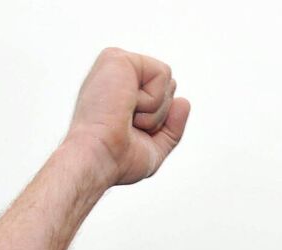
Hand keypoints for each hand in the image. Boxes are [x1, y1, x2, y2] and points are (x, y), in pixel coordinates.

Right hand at [66, 48, 190, 186]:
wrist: (97, 160)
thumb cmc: (116, 159)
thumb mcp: (153, 148)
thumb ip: (172, 128)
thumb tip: (183, 101)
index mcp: (120, 94)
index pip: (162, 98)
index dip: (157, 122)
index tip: (129, 134)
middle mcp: (116, 77)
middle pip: (169, 87)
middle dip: (159, 115)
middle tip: (129, 126)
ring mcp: (115, 65)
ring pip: (167, 81)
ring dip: (155, 110)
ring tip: (126, 117)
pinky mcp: (117, 58)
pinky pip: (162, 73)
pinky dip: (152, 100)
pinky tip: (127, 106)